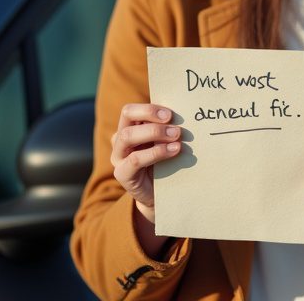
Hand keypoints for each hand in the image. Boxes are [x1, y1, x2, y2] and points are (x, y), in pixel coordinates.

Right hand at [111, 103, 181, 224]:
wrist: (160, 195)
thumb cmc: (165, 163)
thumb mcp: (164, 142)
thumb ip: (167, 128)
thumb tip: (185, 114)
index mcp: (128, 127)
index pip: (131, 110)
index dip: (149, 108)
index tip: (170, 113)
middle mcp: (119, 139)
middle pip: (127, 115)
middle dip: (151, 115)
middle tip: (173, 122)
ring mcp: (118, 156)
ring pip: (128, 135)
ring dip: (154, 132)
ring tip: (177, 136)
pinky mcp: (122, 173)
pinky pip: (136, 159)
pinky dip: (157, 152)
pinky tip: (174, 150)